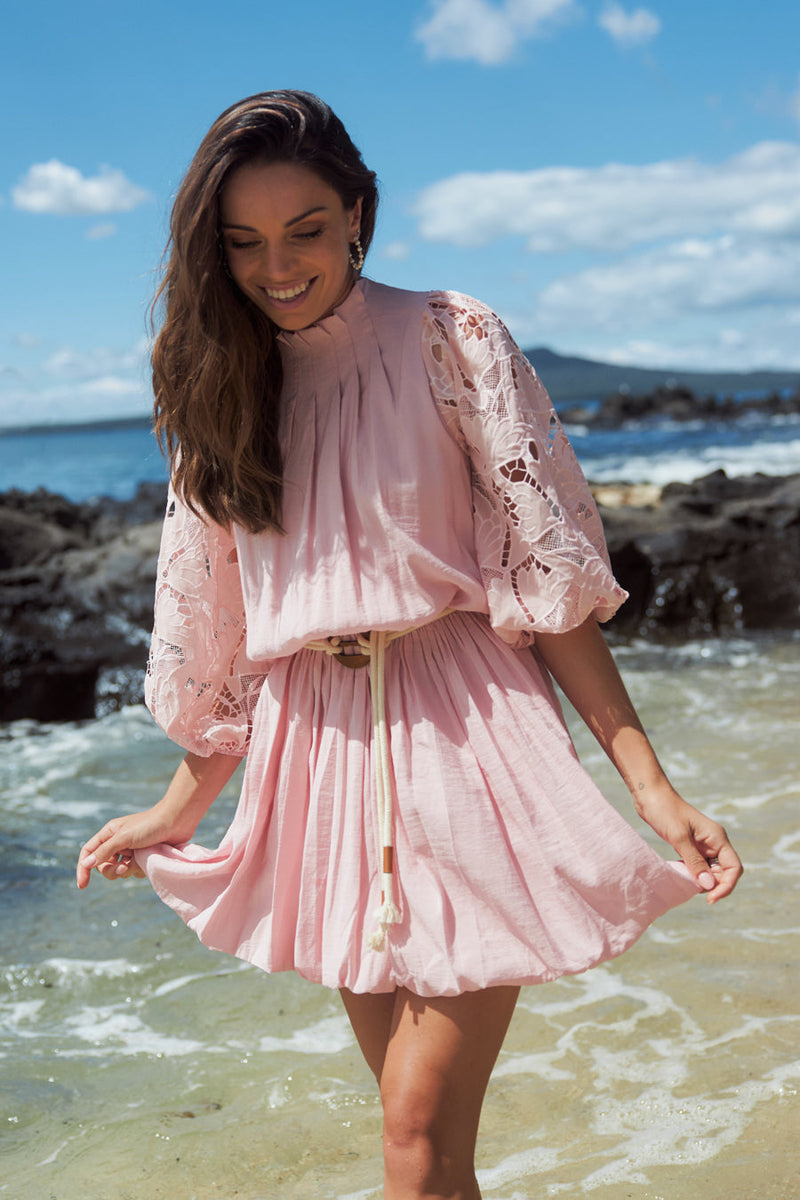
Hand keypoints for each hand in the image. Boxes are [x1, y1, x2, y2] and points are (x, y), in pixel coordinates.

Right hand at [76, 806, 190, 888]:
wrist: (177, 821)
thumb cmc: (150, 825)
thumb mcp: (124, 838)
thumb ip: (104, 851)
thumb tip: (86, 864)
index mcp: (109, 834)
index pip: (89, 852)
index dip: (84, 868)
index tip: (83, 886)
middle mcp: (118, 842)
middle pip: (104, 865)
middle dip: (112, 871)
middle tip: (123, 868)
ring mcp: (131, 850)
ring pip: (120, 871)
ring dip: (128, 870)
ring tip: (139, 860)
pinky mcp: (143, 857)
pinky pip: (135, 871)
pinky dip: (139, 869)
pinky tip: (148, 860)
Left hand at [636, 784, 742, 903]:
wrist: (649, 795)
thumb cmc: (664, 810)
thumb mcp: (679, 837)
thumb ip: (694, 862)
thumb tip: (708, 886)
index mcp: (717, 838)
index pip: (734, 868)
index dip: (726, 886)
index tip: (710, 898)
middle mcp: (714, 842)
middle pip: (724, 872)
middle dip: (713, 885)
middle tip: (692, 889)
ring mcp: (703, 844)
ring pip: (711, 871)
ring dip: (702, 881)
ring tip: (685, 883)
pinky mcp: (691, 846)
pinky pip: (698, 866)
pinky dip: (693, 874)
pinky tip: (681, 875)